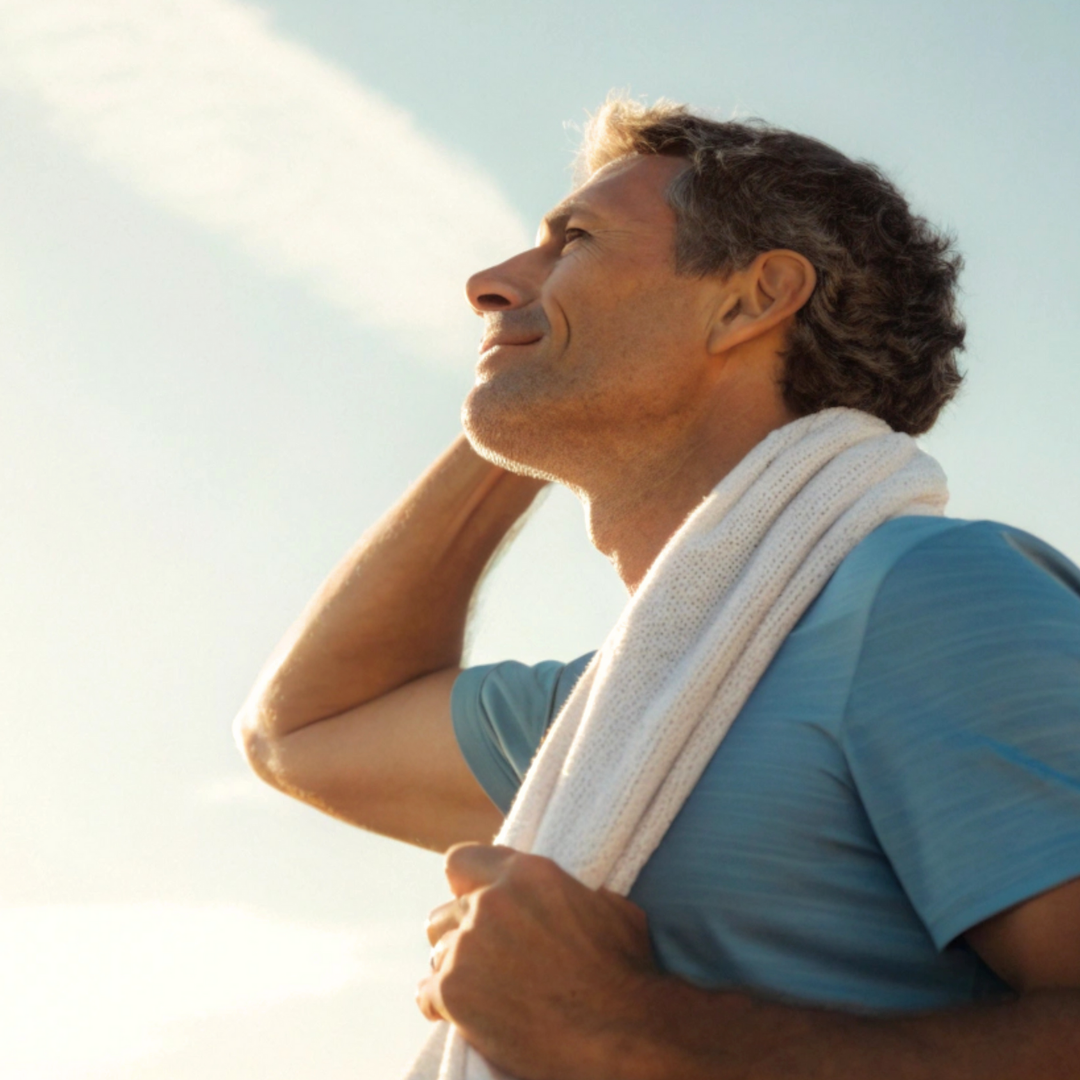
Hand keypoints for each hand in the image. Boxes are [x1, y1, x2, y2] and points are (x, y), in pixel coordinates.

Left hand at [417, 843, 660, 1079]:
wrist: (622, 1035)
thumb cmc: (626, 975)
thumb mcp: (607, 907)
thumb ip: (568, 892)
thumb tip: (565, 895)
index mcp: (526, 873)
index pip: (461, 862)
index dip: (466, 887)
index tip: (473, 903)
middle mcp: (491, 902)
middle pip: (445, 913)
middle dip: (460, 935)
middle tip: (485, 960)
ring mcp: (468, 947)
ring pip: (437, 953)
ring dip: (455, 970)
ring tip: (484, 992)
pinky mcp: (454, 992)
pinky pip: (427, 995)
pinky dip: (441, 1006)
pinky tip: (463, 1016)